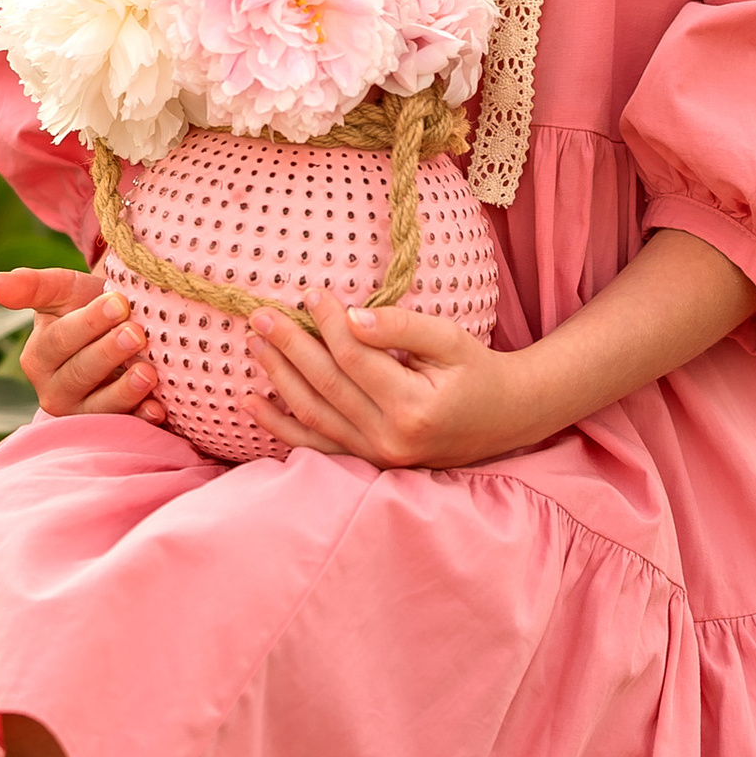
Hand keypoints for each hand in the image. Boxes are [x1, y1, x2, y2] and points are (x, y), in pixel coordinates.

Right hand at [0, 267, 166, 424]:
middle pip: (80, 373)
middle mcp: (53, 390)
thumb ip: (33, 287)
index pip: (60, 340)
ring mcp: (82, 413)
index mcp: (38, 357)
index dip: (89, 322)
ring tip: (149, 373)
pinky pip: (123, 427)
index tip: (119, 302)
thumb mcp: (63, 292)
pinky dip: (142, 418)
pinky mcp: (108, 430)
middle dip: (109, 353)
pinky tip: (159, 408)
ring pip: (99, 406)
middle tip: (137, 334)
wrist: (118, 331)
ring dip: (125, 391)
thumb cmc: (87, 307)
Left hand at [244, 291, 538, 468]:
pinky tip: (252, 402)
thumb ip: (401, 327)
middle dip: (288, 347)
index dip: (328, 324)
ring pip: (314, 415)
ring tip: (254, 344)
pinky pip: (315, 446)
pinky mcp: (367, 463)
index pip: (355, 358)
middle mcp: (390, 438)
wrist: (503, 419)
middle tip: (259, 314)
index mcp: (414, 406)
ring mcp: (376, 457)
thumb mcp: (449, 339)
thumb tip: (351, 318)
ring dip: (279, 378)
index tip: (308, 293)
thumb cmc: (476, 371)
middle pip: (326, 385)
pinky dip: (281, 426)